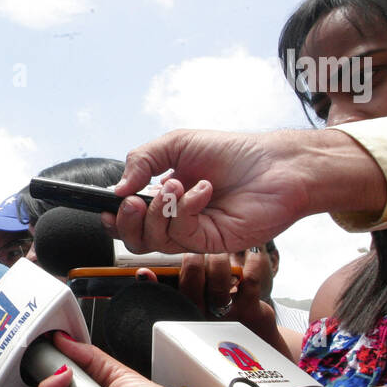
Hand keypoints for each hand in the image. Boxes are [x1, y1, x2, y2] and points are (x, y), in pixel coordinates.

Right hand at [103, 128, 363, 253]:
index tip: (110, 205)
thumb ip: (141, 160)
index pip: (129, 218)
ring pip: (155, 240)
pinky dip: (186, 209)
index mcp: (164, 198)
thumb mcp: (176, 144)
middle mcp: (176, 220)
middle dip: (127, 221)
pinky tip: (203, 190)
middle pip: (135, 239)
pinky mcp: (212, 242)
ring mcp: (194, 234)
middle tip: (134, 202)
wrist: (275, 164)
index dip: (115, 217)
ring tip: (176, 184)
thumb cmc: (232, 152)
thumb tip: (117, 189)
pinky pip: (183, 236)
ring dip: (159, 211)